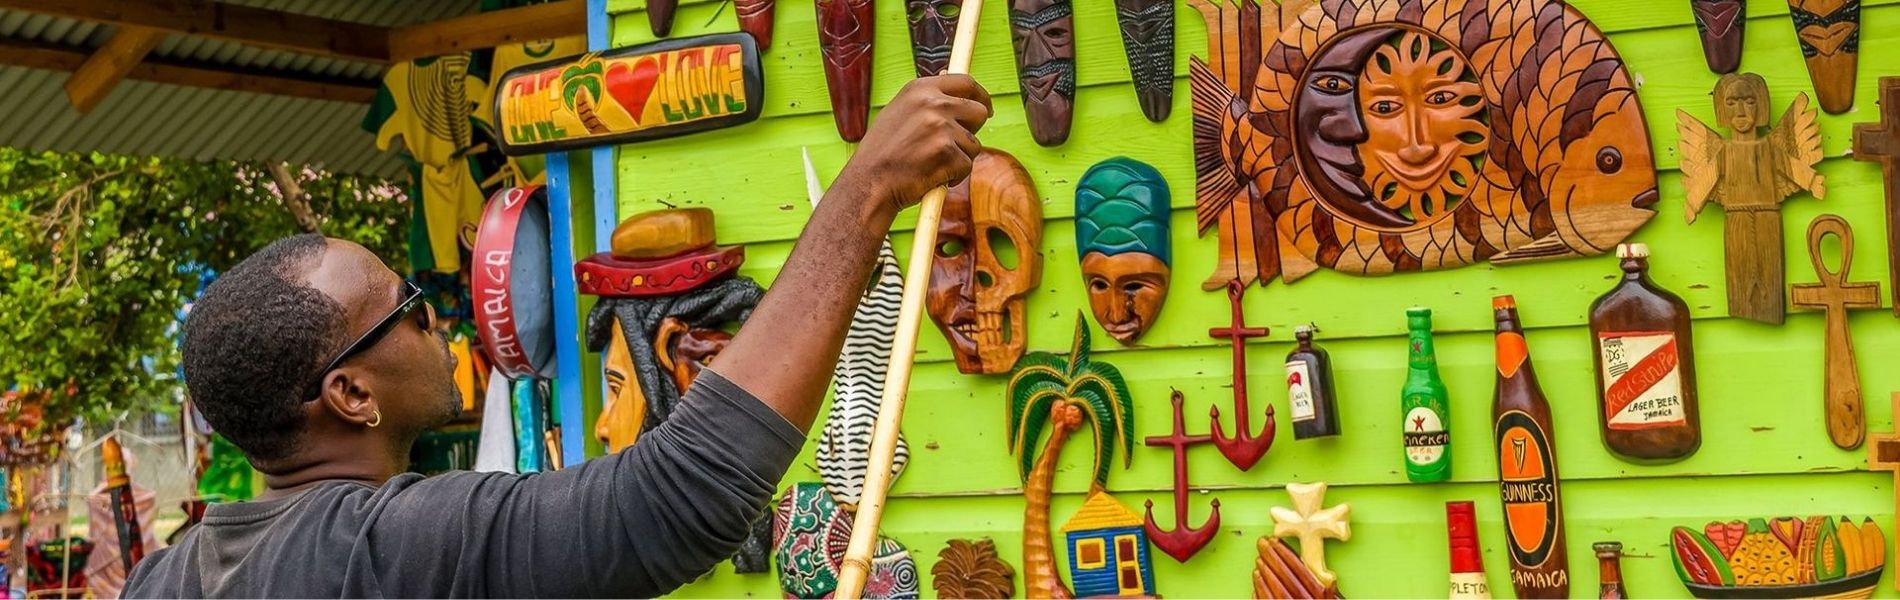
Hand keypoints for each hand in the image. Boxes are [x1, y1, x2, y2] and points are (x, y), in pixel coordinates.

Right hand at [837, 75, 991, 215]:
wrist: (869, 183)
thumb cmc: (882, 153)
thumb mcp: (899, 113)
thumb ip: (926, 102)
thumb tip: (954, 90)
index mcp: (919, 89)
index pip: (965, 82)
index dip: (980, 96)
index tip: (986, 107)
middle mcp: (932, 103)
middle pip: (978, 111)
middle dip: (972, 131)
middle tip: (955, 146)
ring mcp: (940, 127)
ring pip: (974, 144)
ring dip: (959, 158)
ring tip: (931, 164)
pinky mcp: (947, 152)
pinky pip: (967, 165)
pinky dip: (954, 176)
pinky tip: (931, 176)